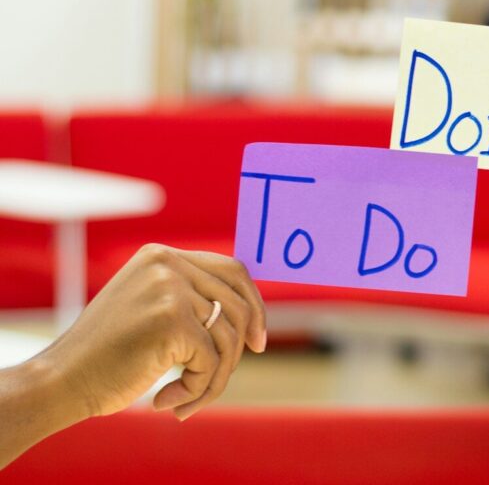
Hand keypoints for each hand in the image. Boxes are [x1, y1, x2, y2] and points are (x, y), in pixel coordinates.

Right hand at [39, 244, 266, 420]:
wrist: (61, 381)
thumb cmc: (107, 355)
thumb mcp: (151, 310)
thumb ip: (192, 300)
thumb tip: (252, 312)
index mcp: (161, 256)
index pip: (232, 270)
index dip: (254, 305)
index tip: (257, 341)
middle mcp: (167, 265)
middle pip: (237, 303)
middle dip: (239, 347)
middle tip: (221, 378)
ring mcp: (170, 291)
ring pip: (228, 338)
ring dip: (213, 377)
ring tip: (184, 399)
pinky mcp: (173, 322)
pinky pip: (211, 362)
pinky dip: (197, 390)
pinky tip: (164, 402)